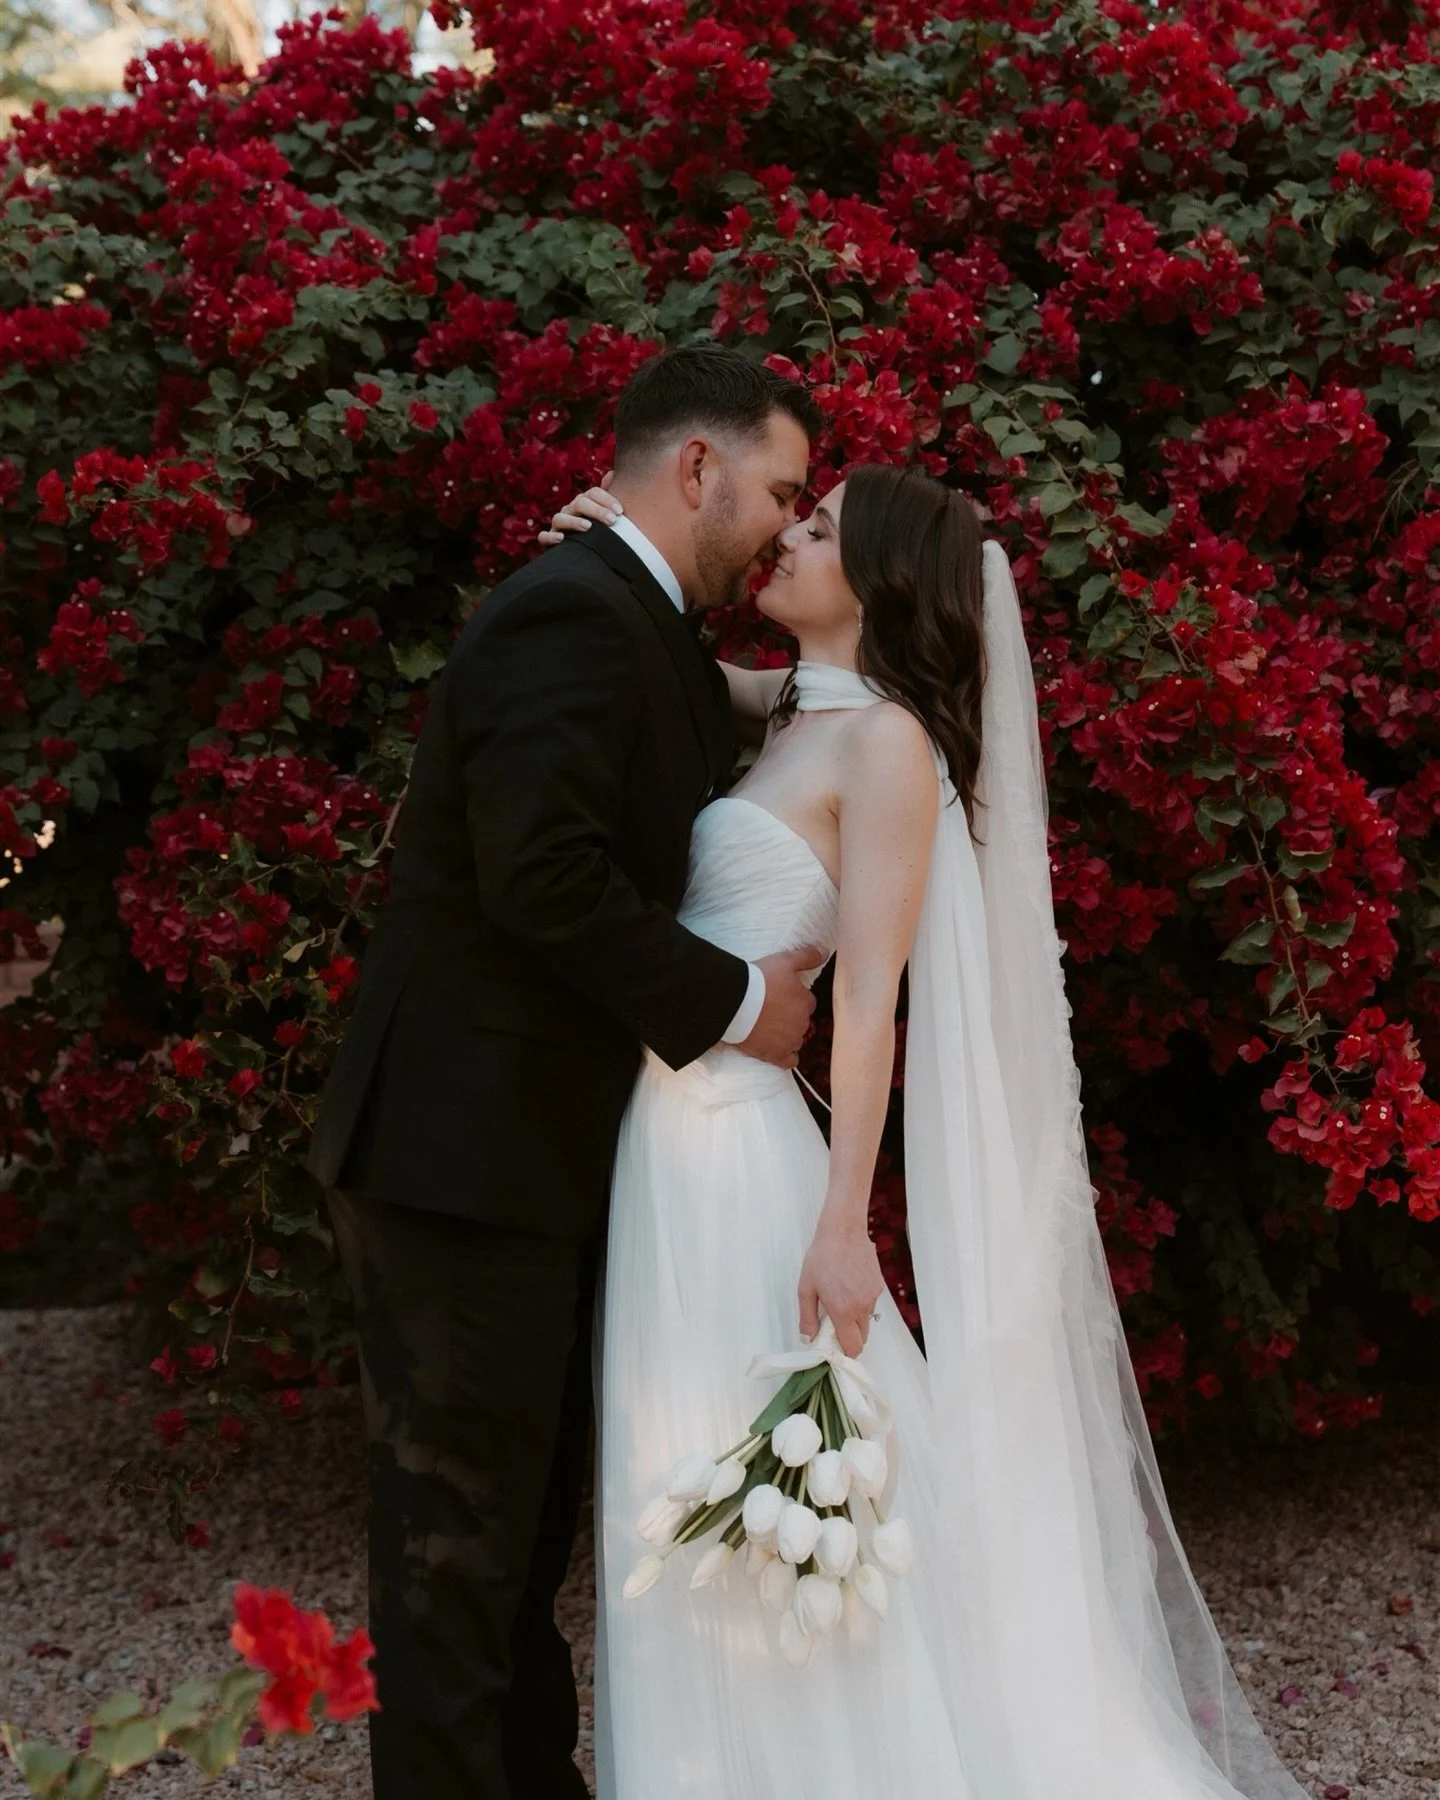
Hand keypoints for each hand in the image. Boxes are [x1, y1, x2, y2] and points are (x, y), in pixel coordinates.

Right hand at [538, 472, 620, 543]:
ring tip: (588, 527)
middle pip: (580, 503)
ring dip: (574, 521)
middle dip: (596, 511)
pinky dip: (550, 537)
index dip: (607, 500)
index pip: (594, 493)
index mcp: (584, 502)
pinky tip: (562, 538)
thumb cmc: (600, 532)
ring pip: (560, 518)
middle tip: (612, 521)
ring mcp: (558, 525)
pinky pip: (544, 537)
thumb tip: (612, 474)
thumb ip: (610, 497)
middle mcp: (570, 511)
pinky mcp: (549, 540)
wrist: (584, 554)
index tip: (620, 511)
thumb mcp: (607, 515)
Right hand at [736, 945, 823, 1068]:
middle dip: (790, 1016)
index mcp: (806, 1002)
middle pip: (801, 1021)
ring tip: (769, 1026)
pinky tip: (778, 1049)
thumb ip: (808, 956)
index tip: (779, 995)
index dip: (794, 998)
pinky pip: (790, 1061)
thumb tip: (826, 952)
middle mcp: (802, 1023)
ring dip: (787, 1034)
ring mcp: (789, 1041)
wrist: (734, 1003)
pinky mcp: (775, 1055)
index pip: (807, 1002)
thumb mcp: (784, 960)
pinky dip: (786, 1056)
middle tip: (770, 1009)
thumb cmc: (759, 980)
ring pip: (796, 1039)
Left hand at [797, 1215, 883, 1357]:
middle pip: (862, 1337)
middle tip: (833, 1323)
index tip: (834, 1346)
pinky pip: (871, 1303)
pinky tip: (849, 1285)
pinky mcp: (879, 1285)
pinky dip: (861, 1302)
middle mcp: (862, 1307)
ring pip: (866, 1319)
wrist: (843, 1231)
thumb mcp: (806, 1288)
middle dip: (849, 1337)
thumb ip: (807, 1317)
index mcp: (844, 1311)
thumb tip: (808, 1338)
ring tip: (839, 1298)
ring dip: (855, 1318)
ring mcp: (873, 1296)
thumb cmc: (822, 1257)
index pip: (853, 1347)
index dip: (845, 1352)